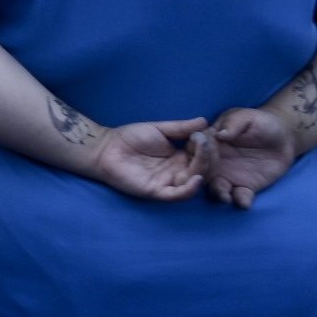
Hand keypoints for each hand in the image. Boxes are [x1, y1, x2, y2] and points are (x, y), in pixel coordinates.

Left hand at [76, 117, 214, 202]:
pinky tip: (197, 177)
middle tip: (205, 141)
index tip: (208, 133)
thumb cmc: (130, 138)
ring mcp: (169, 182)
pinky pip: (178, 195)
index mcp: (181, 157)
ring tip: (203, 150)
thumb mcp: (159, 129)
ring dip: (204, 167)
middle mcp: (178, 171)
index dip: (209, 146)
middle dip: (210, 156)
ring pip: (195, 181)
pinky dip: (190, 189)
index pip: (204, 156)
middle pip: (204, 169)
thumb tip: (204, 121)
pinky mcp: (157, 191)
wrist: (105, 147)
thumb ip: (181, 128)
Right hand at [190, 105, 300, 208]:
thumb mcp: (247, 117)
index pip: (196, 149)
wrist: (284, 138)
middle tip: (213, 178)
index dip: (197, 152)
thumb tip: (219, 135)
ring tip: (225, 197)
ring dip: (219, 194)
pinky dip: (240, 201)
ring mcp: (230, 176)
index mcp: (212, 142)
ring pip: (217, 188)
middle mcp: (216, 161)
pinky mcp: (246, 187)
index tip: (201, 154)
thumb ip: (233, 123)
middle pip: (202, 172)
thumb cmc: (262, 123)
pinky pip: (240, 197)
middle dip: (204, 177)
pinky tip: (244, 202)